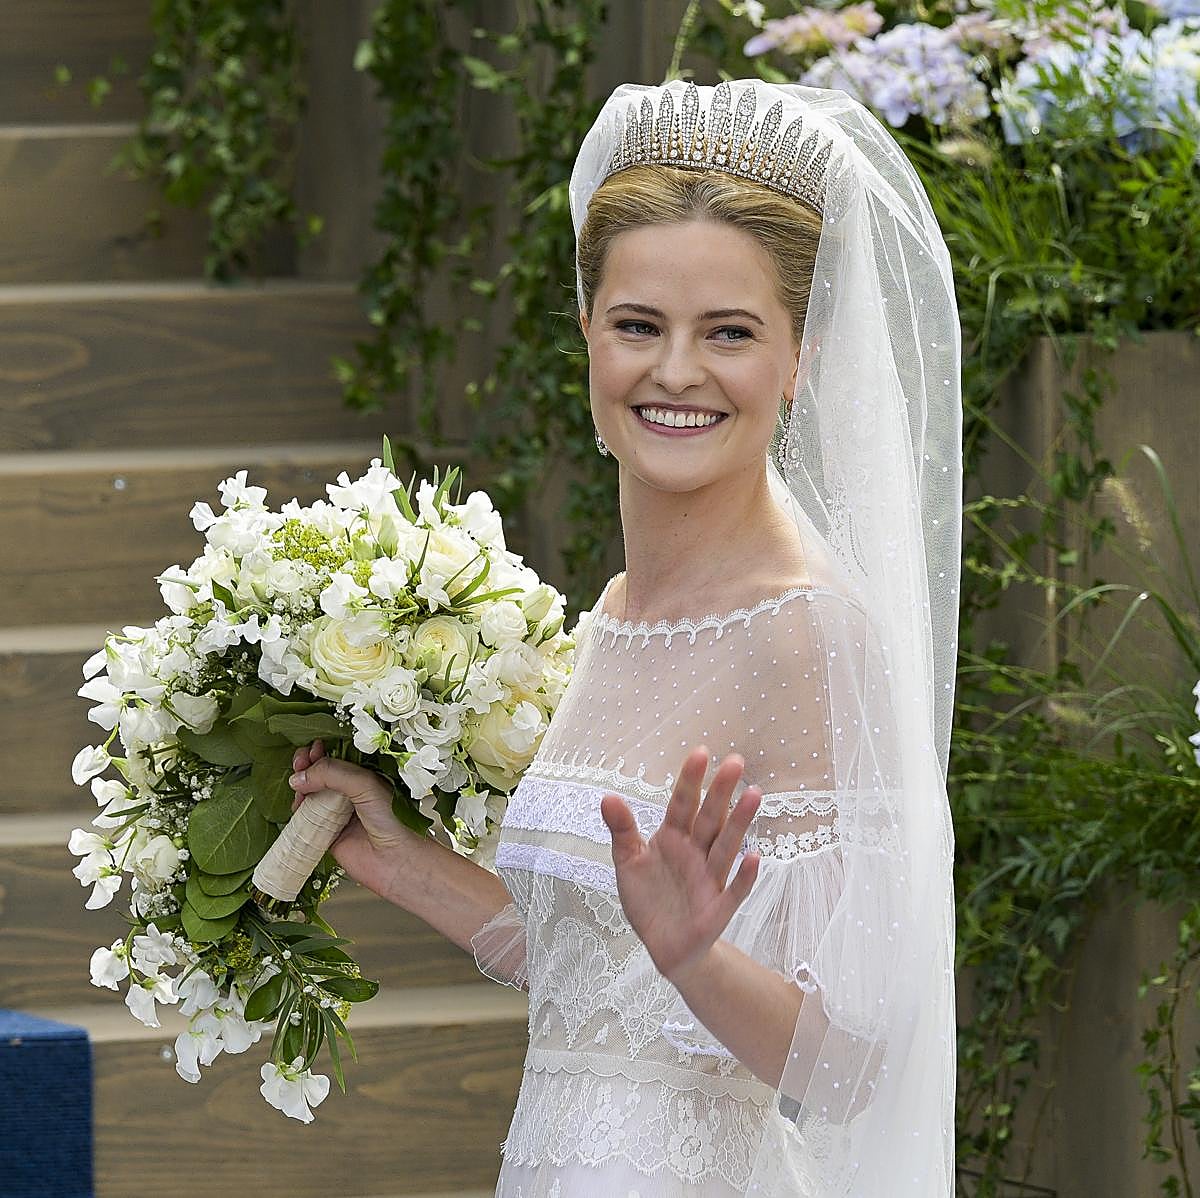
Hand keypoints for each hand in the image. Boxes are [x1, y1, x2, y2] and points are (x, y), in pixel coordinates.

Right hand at [288, 740, 414, 899]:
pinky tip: (297, 806)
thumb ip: (333, 774)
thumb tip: (301, 775)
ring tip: (298, 784)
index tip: (312, 748)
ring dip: (301, 786)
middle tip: (300, 762)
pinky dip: (298, 811)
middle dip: (307, 765)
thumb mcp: (365, 785)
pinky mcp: (327, 833)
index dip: (323, 751)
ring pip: (311, 794)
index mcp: (364, 776)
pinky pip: (306, 819)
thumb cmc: (394, 820)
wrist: (395, 859)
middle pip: (321, 774)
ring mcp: (337, 812)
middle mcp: (350, 793)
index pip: (338, 757)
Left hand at [600, 745, 760, 987]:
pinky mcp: (717, 909)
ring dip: (740, 822)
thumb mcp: (628, 862)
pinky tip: (755, 857)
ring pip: (726, 846)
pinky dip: (745, 876)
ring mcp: (709, 880)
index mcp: (673, 838)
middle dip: (721, 791)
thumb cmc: (649, 898)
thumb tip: (608, 796)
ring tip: (754, 794)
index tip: (701, 752)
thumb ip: (622, 830)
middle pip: (709, 819)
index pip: (682, 805)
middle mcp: (695, 853)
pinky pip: (734, 891)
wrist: (663, 947)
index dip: (690, 781)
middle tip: (736, 762)